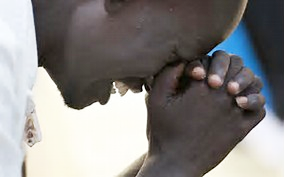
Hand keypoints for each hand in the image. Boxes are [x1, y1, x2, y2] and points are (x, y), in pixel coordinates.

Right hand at [144, 53, 264, 175]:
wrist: (175, 162)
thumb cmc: (163, 130)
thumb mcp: (156, 98)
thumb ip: (168, 73)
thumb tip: (183, 59)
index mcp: (201, 88)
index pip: (214, 60)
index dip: (206, 63)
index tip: (196, 75)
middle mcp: (222, 97)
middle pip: (236, 66)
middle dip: (225, 66)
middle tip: (213, 78)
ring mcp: (234, 113)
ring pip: (253, 83)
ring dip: (243, 80)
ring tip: (229, 86)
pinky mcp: (241, 130)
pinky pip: (259, 108)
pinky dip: (254, 100)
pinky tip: (240, 102)